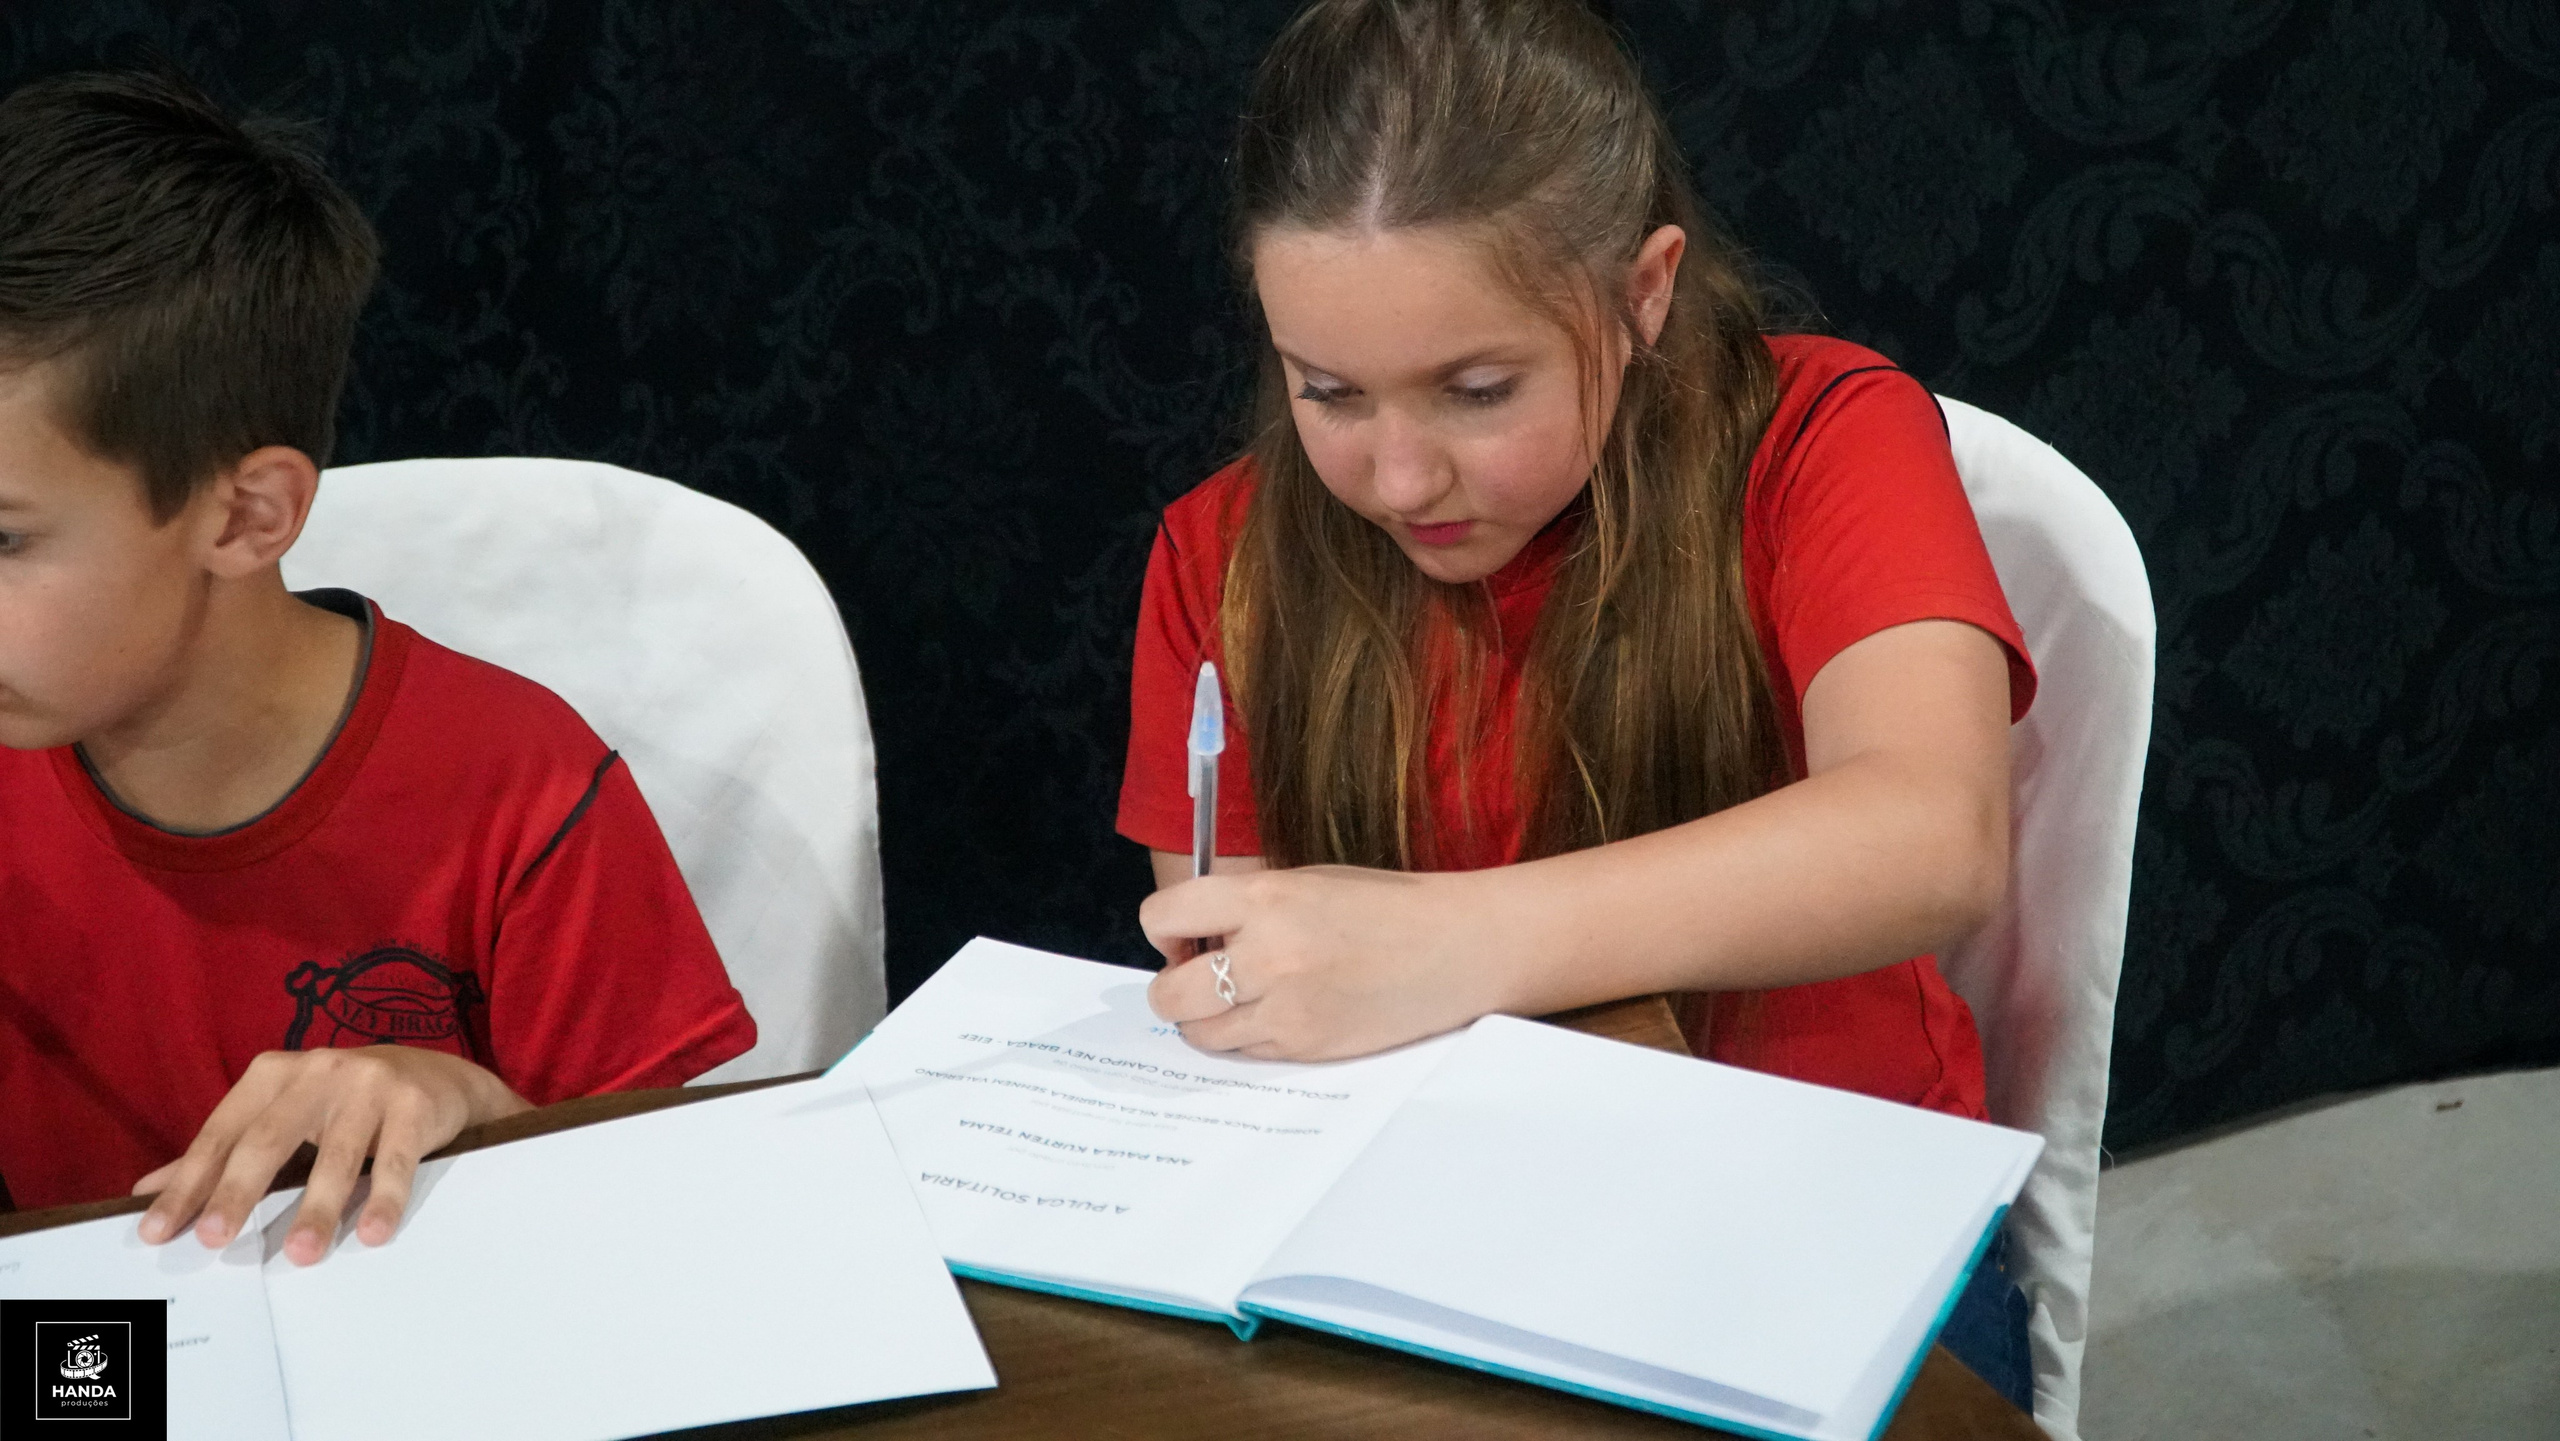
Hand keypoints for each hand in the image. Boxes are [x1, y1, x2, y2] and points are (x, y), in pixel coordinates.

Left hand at [133, 1047, 529, 1264]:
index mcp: (274, 1074)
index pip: (223, 1133)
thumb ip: (223, 1151)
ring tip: (302, 1255)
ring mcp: (370, 1085)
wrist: (438, 1078)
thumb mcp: (283, 1115)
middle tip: (215, 1240)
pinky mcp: (414, 1105)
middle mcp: (318, 1071)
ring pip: (334, 1156)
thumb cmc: (345, 1104)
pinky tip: (372, 1233)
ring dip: (317, 1208)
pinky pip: (394, 1161)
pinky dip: (383, 1199)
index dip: (190, 1183)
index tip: (160, 1230)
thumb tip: (147, 1193)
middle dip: (239, 1192)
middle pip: (270, 1139)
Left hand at [1141, 865, 1515, 1060]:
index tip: (1180, 936)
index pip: (1165, 916)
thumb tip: (1189, 940)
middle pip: (1168, 994)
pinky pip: (1243, 1051)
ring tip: (1240, 997)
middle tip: (1198, 975)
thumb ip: (1244, 908)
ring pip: (1199, 1033)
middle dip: (1172, 987)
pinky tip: (1276, 1012)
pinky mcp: (1304, 1047)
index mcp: (1265, 899)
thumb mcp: (1304, 883)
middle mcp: (1267, 955)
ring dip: (1204, 1019)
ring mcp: (1285, 1009)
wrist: (1452, 949)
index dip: (1162, 930)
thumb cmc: (1381, 908)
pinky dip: (1245, 1036)